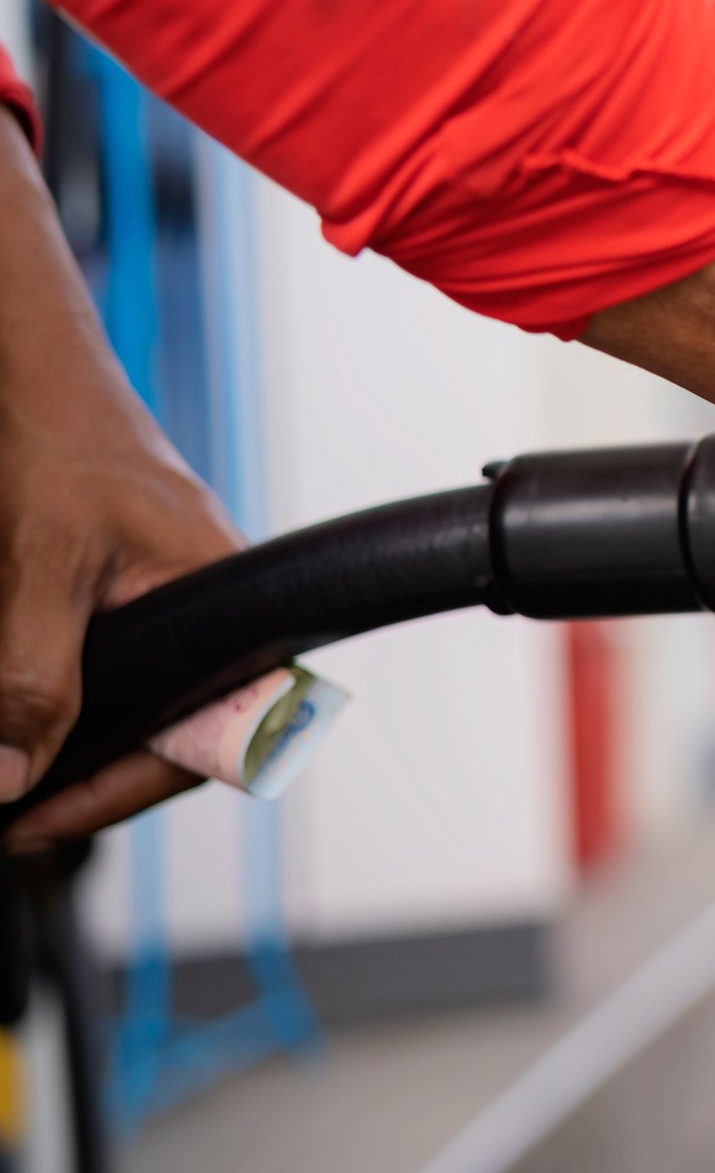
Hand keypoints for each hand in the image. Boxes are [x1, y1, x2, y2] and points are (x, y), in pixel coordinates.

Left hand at [0, 124, 238, 848]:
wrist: (26, 361)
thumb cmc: (56, 437)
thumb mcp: (40, 567)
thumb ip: (32, 677)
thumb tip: (9, 779)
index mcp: (223, 597)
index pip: (212, 734)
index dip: (127, 791)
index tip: (37, 823)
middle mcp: (207, 598)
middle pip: (174, 725)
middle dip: (93, 776)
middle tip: (12, 811)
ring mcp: (165, 588)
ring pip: (136, 694)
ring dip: (71, 735)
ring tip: (9, 772)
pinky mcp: (124, 577)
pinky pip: (109, 656)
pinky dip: (58, 689)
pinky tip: (16, 707)